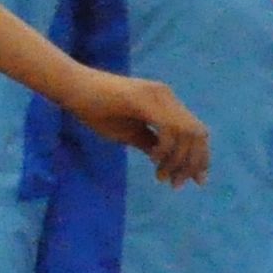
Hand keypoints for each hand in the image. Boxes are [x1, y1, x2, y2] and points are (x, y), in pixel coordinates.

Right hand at [65, 70, 210, 185]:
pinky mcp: (145, 100)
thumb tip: (170, 162)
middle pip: (198, 133)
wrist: (71, 89)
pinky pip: (168, 129)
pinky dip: (166, 148)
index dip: (200, 157)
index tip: (196, 181)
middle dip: (192, 163)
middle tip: (178, 184)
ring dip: (178, 160)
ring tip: (162, 176)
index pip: (196, 131)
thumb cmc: (94, 109)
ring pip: (186, 133)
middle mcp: (167, 96)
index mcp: (166, 103)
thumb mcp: (128, 133)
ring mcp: (158, 96)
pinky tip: (153, 159)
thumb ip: (151, 144)